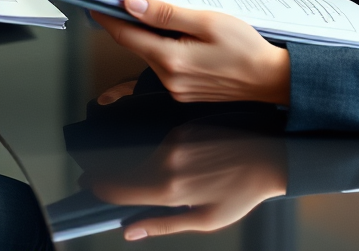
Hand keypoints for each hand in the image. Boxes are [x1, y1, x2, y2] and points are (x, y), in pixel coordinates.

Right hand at [87, 124, 286, 239]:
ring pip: (143, 156)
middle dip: (112, 177)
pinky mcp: (183, 126)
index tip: (89, 188)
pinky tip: (169, 163)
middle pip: (127, 170)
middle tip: (101, 181)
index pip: (121, 188)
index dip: (101, 189)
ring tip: (139, 177)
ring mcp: (174, 139)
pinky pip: (159, 142)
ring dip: (136, 166)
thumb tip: (129, 232)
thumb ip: (162, 225)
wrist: (268, 156)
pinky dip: (156, 154)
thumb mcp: (205, 220)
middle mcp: (167, 159)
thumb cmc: (241, 193)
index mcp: (170, 188)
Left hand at [92, 0, 289, 103]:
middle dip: (130, 21)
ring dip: (150, 33)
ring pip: (151, 53)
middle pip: (137, 44)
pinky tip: (178, 32)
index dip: (108, 18)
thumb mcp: (206, 21)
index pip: (126, 36)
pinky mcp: (186, 90)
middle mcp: (169, 79)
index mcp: (171, 61)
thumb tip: (132, 4)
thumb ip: (166, 14)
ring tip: (160, 10)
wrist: (273, 78)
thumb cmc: (247, 48)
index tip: (94, 2)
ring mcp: (177, 88)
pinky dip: (165, 46)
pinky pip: (166, 63)